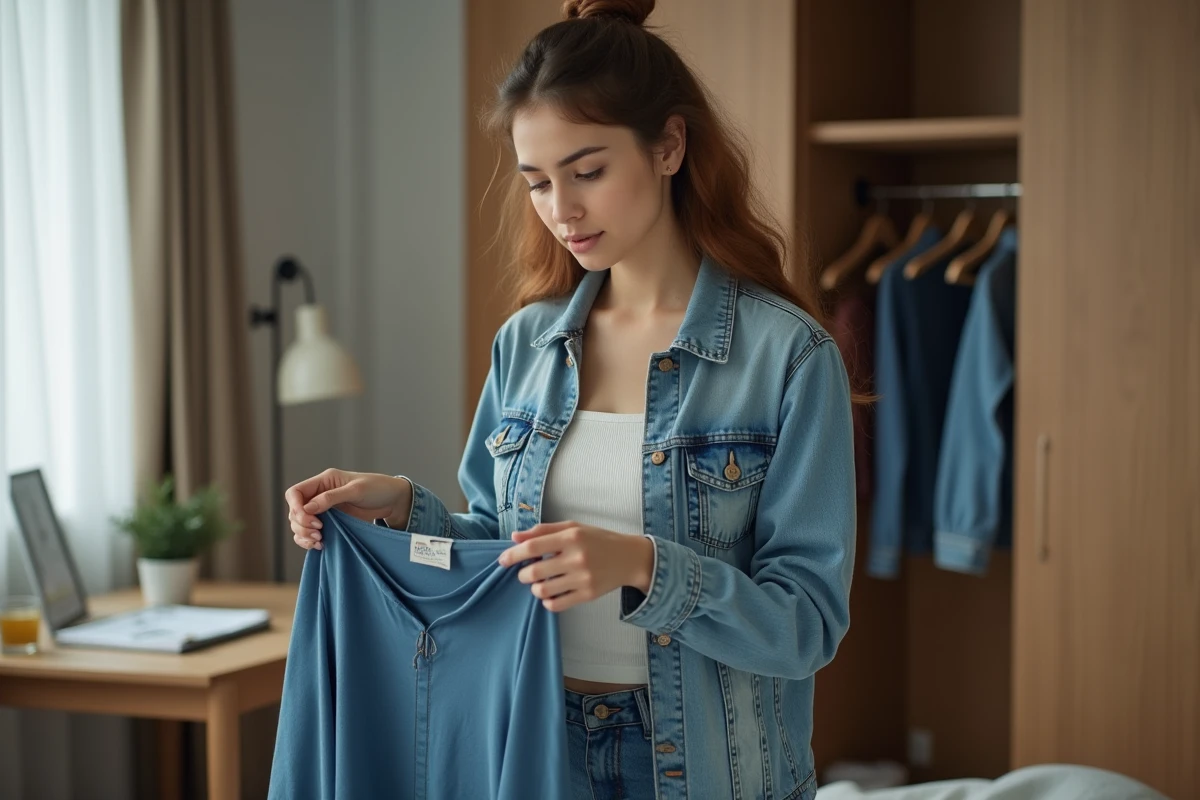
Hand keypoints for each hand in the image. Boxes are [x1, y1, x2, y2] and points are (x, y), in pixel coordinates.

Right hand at [285, 469, 411, 549]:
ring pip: (299, 524)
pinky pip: (309, 533)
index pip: (295, 493)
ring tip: (319, 540)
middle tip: (319, 532)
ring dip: (303, 535)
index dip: (296, 507)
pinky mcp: (330, 523)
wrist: (393, 501)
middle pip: (294, 511)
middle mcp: (320, 495)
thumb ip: (331, 498)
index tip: (310, 519)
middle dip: (301, 524)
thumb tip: (307, 508)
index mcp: (324, 481)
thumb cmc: (377, 489)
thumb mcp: (356, 490)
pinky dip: (309, 541)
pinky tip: (320, 545)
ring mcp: (323, 510)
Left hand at [497, 521, 653, 611]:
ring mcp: (583, 578)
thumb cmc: (597, 539)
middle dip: (523, 574)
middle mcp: (576, 557)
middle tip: (526, 573)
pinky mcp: (588, 595)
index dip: (513, 554)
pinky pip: (556, 605)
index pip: (533, 547)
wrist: (629, 557)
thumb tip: (515, 537)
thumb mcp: (573, 527)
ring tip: (541, 583)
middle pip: (534, 572)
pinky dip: (547, 601)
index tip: (503, 560)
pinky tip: (551, 594)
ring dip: (535, 589)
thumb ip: (543, 530)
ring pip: (543, 591)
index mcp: (571, 537)